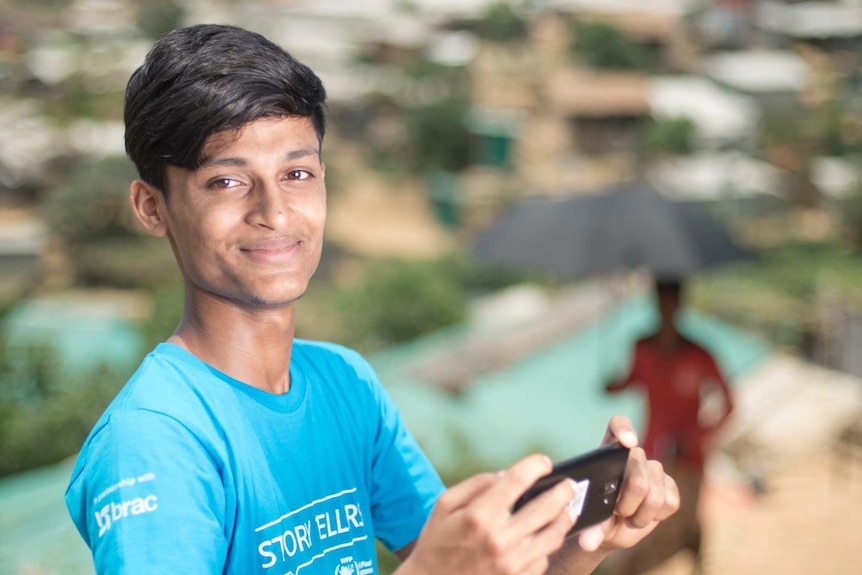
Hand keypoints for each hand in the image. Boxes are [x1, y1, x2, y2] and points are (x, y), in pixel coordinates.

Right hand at [401, 454, 579, 574]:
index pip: (517, 480)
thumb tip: (508, 474)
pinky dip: (547, 545)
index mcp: (478, 515)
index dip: (536, 465)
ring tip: (567, 509)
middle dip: (564, 490)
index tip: (544, 462)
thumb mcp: (445, 504)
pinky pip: (544, 559)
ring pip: (554, 535)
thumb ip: (477, 484)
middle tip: (570, 484)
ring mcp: (511, 564)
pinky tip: (543, 537)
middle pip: (546, 507)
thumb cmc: (437, 541)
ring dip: (565, 518)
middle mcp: (499, 539)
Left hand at [576, 416, 679, 552]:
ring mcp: (653, 469)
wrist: (610, 529)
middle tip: (617, 511)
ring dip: (640, 513)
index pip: (618, 425)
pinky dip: (656, 516)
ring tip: (628, 517)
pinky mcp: (669, 486)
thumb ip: (590, 528)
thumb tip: (589, 543)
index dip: (624, 429)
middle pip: (638, 467)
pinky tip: (643, 516)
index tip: (628, 442)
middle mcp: (633, 455)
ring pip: (654, 490)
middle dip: (627, 499)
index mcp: (608, 451)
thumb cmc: (595, 515)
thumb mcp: (589, 520)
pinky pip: (670, 501)